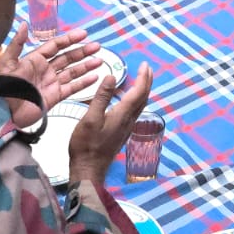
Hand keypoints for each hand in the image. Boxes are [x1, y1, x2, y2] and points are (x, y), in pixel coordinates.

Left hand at [0, 26, 103, 127]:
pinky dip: (84, 83)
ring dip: (86, 66)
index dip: (69, 39)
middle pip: (67, 58)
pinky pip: (72, 88)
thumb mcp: (7, 62)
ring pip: (72, 72)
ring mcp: (51, 83)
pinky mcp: (55, 97)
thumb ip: (17, 43)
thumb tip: (25, 24)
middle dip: (82, 51)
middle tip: (97, 46)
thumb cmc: (4, 86)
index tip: (84, 34)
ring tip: (100, 60)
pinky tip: (94, 77)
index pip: (55, 46)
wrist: (3, 111)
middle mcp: (46, 70)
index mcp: (35, 60)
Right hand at [67, 64, 153, 183]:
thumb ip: (101, 97)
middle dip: (147, 82)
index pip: (138, 92)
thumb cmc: (86, 145)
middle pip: (143, 98)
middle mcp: (128, 121)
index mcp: (122, 115)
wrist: (89, 169)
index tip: (144, 64)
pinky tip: (130, 100)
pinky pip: (135, 112)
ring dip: (143, 91)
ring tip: (142, 80)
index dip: (143, 77)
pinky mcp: (122, 133)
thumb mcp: (90, 118)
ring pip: (140, 106)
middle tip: (147, 68)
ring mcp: (126, 128)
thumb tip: (111, 76)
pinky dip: (136, 100)